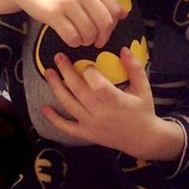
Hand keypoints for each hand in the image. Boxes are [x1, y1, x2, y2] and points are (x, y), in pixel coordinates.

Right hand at [0, 0, 126, 47]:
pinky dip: (74, 42)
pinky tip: (71, 39)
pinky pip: (71, 37)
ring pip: (89, 32)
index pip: (114, 10)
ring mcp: (67, 2)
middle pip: (104, 23)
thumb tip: (125, 14)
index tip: (105, 31)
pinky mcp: (53, 14)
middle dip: (103, 37)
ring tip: (81, 39)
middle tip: (96, 42)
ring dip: (87, 41)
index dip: (113, 26)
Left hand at [42, 47, 184, 160]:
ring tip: (48, 73)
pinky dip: (54, 119)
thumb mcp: (143, 88)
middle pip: (78, 90)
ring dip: (56, 88)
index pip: (97, 84)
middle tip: (58, 57)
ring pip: (69, 105)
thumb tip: (124, 48)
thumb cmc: (144, 111)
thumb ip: (135, 68)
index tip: (87, 63)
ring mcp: (91, 124)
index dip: (89, 71)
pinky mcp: (87, 134)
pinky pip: (67, 127)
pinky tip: (44, 108)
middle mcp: (100, 113)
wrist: (143, 139)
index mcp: (116, 101)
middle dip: (66, 71)